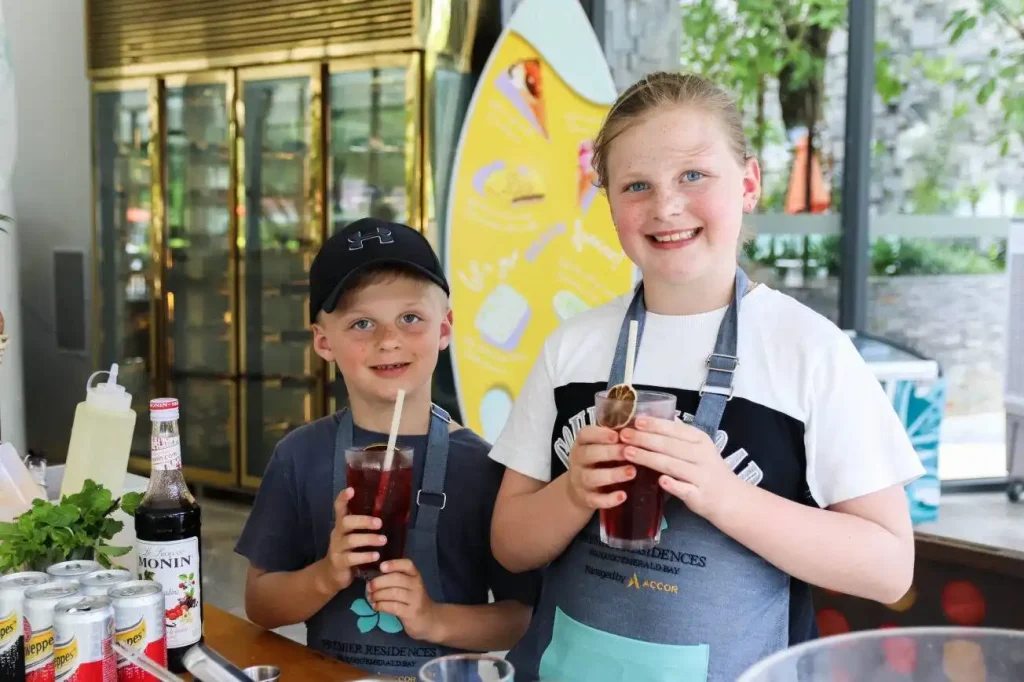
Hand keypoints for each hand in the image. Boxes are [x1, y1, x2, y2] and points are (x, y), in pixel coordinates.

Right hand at [319, 488, 384, 592]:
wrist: (331, 575)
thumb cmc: (347, 551)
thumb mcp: (352, 536)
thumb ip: (362, 526)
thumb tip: (386, 511)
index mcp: (341, 525)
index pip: (339, 507)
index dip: (343, 498)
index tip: (351, 489)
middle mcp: (337, 534)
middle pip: (345, 522)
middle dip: (363, 521)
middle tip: (379, 523)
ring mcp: (337, 548)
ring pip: (351, 540)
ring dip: (369, 539)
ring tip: (383, 540)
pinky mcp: (339, 562)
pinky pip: (352, 558)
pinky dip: (365, 556)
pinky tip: (376, 556)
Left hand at [368, 559, 439, 641]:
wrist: (428, 618)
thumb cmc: (413, 599)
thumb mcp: (408, 585)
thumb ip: (395, 578)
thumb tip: (373, 575)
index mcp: (415, 575)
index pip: (407, 565)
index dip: (394, 564)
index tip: (381, 567)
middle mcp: (417, 585)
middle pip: (396, 578)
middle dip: (379, 582)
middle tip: (369, 587)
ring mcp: (415, 599)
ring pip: (393, 593)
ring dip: (378, 595)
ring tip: (370, 598)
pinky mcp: (411, 612)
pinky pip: (393, 607)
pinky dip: (381, 606)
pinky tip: (375, 606)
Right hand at [566, 425, 634, 511]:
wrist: (578, 490)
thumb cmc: (597, 461)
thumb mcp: (599, 447)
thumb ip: (614, 439)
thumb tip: (638, 428)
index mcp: (581, 444)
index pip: (585, 434)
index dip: (600, 434)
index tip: (617, 435)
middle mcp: (577, 461)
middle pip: (589, 454)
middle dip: (610, 452)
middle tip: (628, 451)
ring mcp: (580, 481)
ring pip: (592, 477)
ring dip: (612, 474)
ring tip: (632, 472)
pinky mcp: (586, 499)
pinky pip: (596, 500)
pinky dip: (609, 499)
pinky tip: (623, 496)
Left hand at [619, 416, 739, 520]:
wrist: (730, 498)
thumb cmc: (707, 469)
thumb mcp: (699, 446)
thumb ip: (681, 432)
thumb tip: (662, 414)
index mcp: (700, 440)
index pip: (675, 429)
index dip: (655, 424)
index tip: (635, 420)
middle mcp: (702, 455)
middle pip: (670, 445)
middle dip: (645, 439)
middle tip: (624, 435)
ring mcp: (701, 476)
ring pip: (672, 464)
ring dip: (649, 458)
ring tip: (628, 453)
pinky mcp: (699, 496)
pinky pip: (685, 489)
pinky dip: (673, 485)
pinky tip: (659, 481)